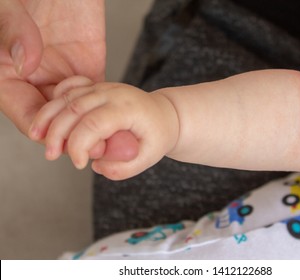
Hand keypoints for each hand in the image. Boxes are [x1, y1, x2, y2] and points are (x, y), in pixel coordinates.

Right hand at [0, 0, 137, 162]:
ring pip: (76, 114)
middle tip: (97, 149)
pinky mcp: (86, 69)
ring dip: (92, 129)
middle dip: (75, 138)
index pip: (25, 113)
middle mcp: (35, 81)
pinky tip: (116, 120)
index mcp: (7, 75)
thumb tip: (26, 64)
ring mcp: (61, 76)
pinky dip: (104, 109)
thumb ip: (14, 34)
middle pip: (54, 121)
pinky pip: (95, 96)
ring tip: (111, 142)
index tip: (66, 145)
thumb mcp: (10, 8)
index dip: (45, 132)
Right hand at [30, 79, 178, 179]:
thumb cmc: (158, 135)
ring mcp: (102, 87)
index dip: (80, 145)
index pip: (95, 123)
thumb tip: (95, 166)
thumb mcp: (150, 157)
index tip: (80, 164)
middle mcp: (112, 93)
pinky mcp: (95, 88)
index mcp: (128, 108)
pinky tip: (46, 117)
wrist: (163, 114)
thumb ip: (123, 168)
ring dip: (48, 117)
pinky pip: (70, 89)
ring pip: (67, 97)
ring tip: (38, 138)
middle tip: (51, 156)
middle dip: (57, 133)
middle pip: (75, 108)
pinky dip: (55, 100)